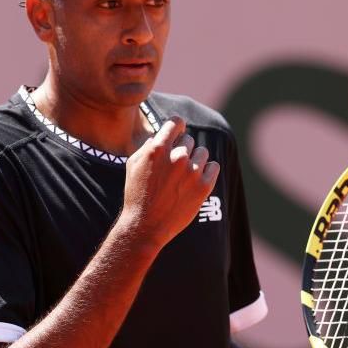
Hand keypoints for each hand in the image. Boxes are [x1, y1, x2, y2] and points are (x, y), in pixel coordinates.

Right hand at [119, 117, 218, 250]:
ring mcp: (192, 172)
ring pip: (202, 152)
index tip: (177, 133)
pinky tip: (196, 179)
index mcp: (157, 149)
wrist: (145, 226)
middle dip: (182, 150)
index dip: (177, 127)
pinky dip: (208, 170)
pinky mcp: (204, 186)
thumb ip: (148, 146)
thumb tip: (160, 135)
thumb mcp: (133, 165)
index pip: (176, 122)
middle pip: (189, 140)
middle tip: (173, 168)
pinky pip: (214, 166)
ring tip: (183, 176)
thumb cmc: (137, 194)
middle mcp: (176, 157)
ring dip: (195, 160)